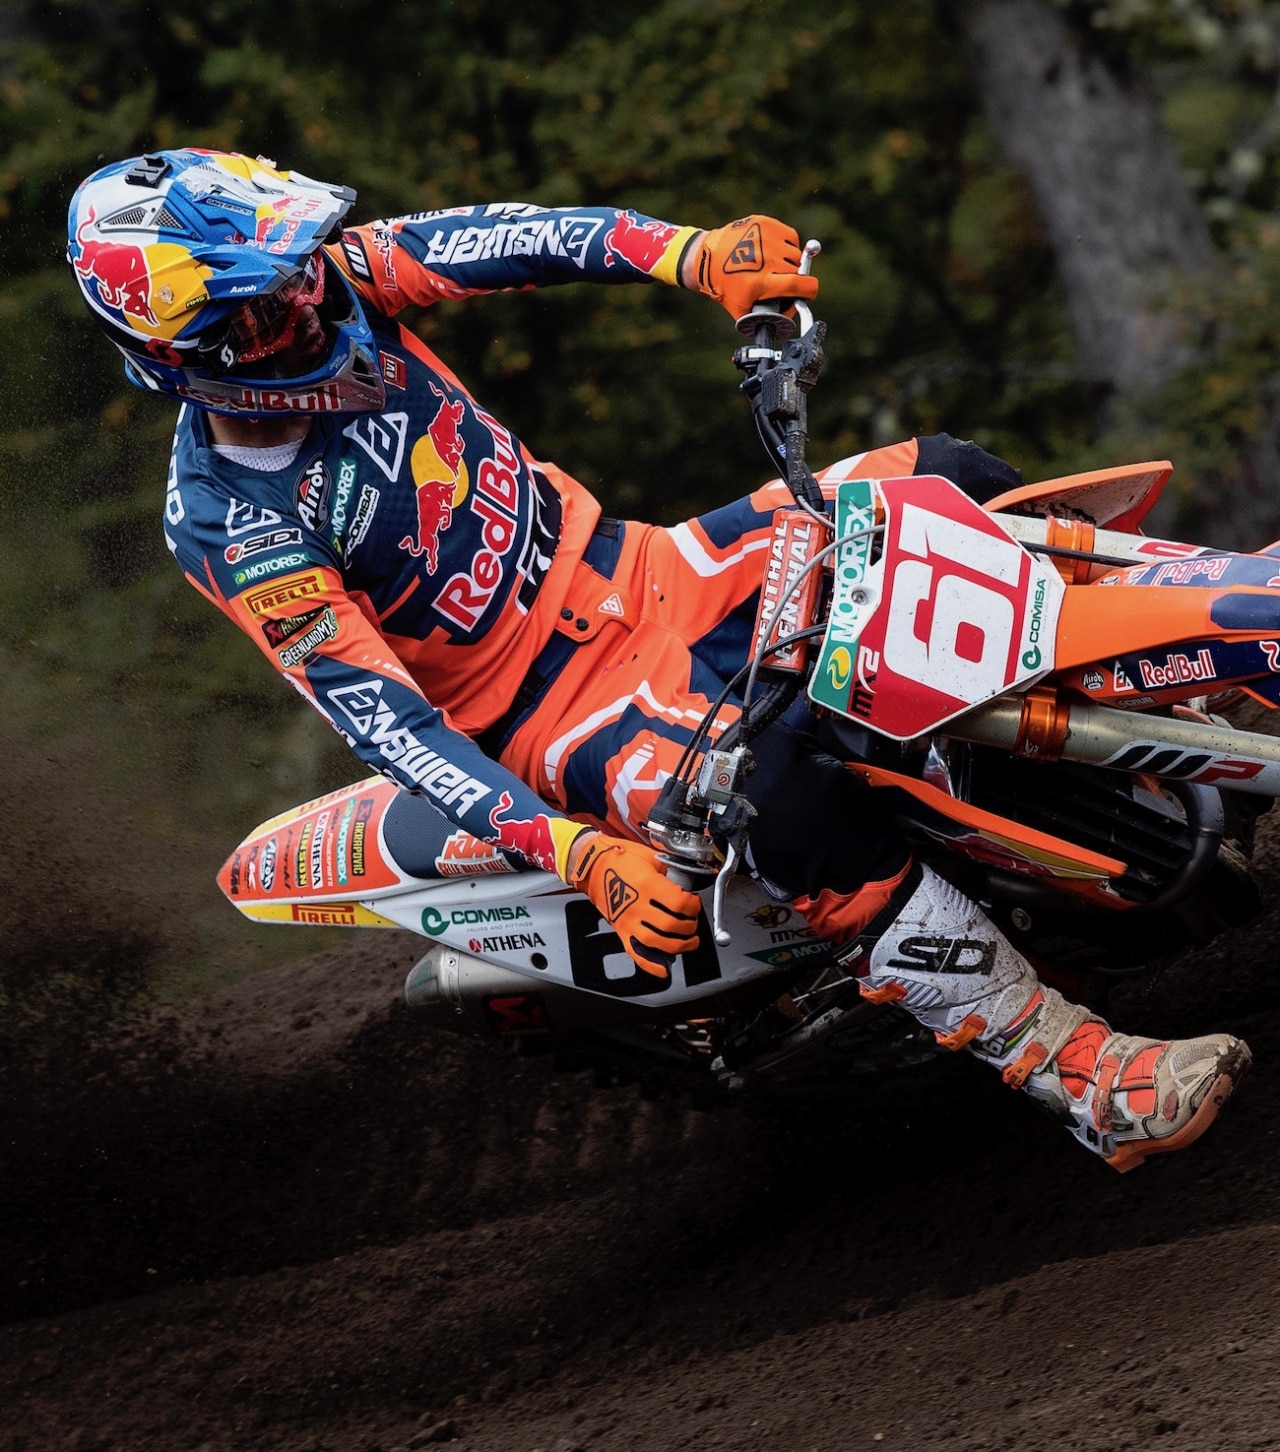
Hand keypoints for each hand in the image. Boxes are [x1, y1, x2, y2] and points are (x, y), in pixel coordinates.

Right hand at [567, 832, 700, 982]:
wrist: (591, 865)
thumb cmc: (618, 858)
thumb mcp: (650, 857)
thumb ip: (670, 872)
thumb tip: (687, 883)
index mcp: (647, 885)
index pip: (680, 904)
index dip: (693, 905)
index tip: (694, 903)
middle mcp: (637, 906)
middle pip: (672, 926)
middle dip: (690, 926)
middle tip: (692, 921)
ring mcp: (628, 920)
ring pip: (658, 942)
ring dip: (679, 946)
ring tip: (689, 942)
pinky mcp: (620, 930)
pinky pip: (636, 953)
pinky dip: (651, 965)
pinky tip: (663, 968)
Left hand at [688, 215, 818, 320]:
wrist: (707, 259)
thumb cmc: (726, 287)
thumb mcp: (742, 309)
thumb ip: (767, 317)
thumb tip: (789, 319)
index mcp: (762, 282)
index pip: (800, 284)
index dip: (809, 290)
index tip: (809, 292)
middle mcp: (767, 259)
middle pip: (797, 270)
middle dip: (793, 278)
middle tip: (779, 281)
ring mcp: (767, 239)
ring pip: (794, 253)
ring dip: (789, 261)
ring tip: (773, 266)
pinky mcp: (765, 224)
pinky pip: (789, 236)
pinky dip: (786, 244)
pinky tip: (773, 251)